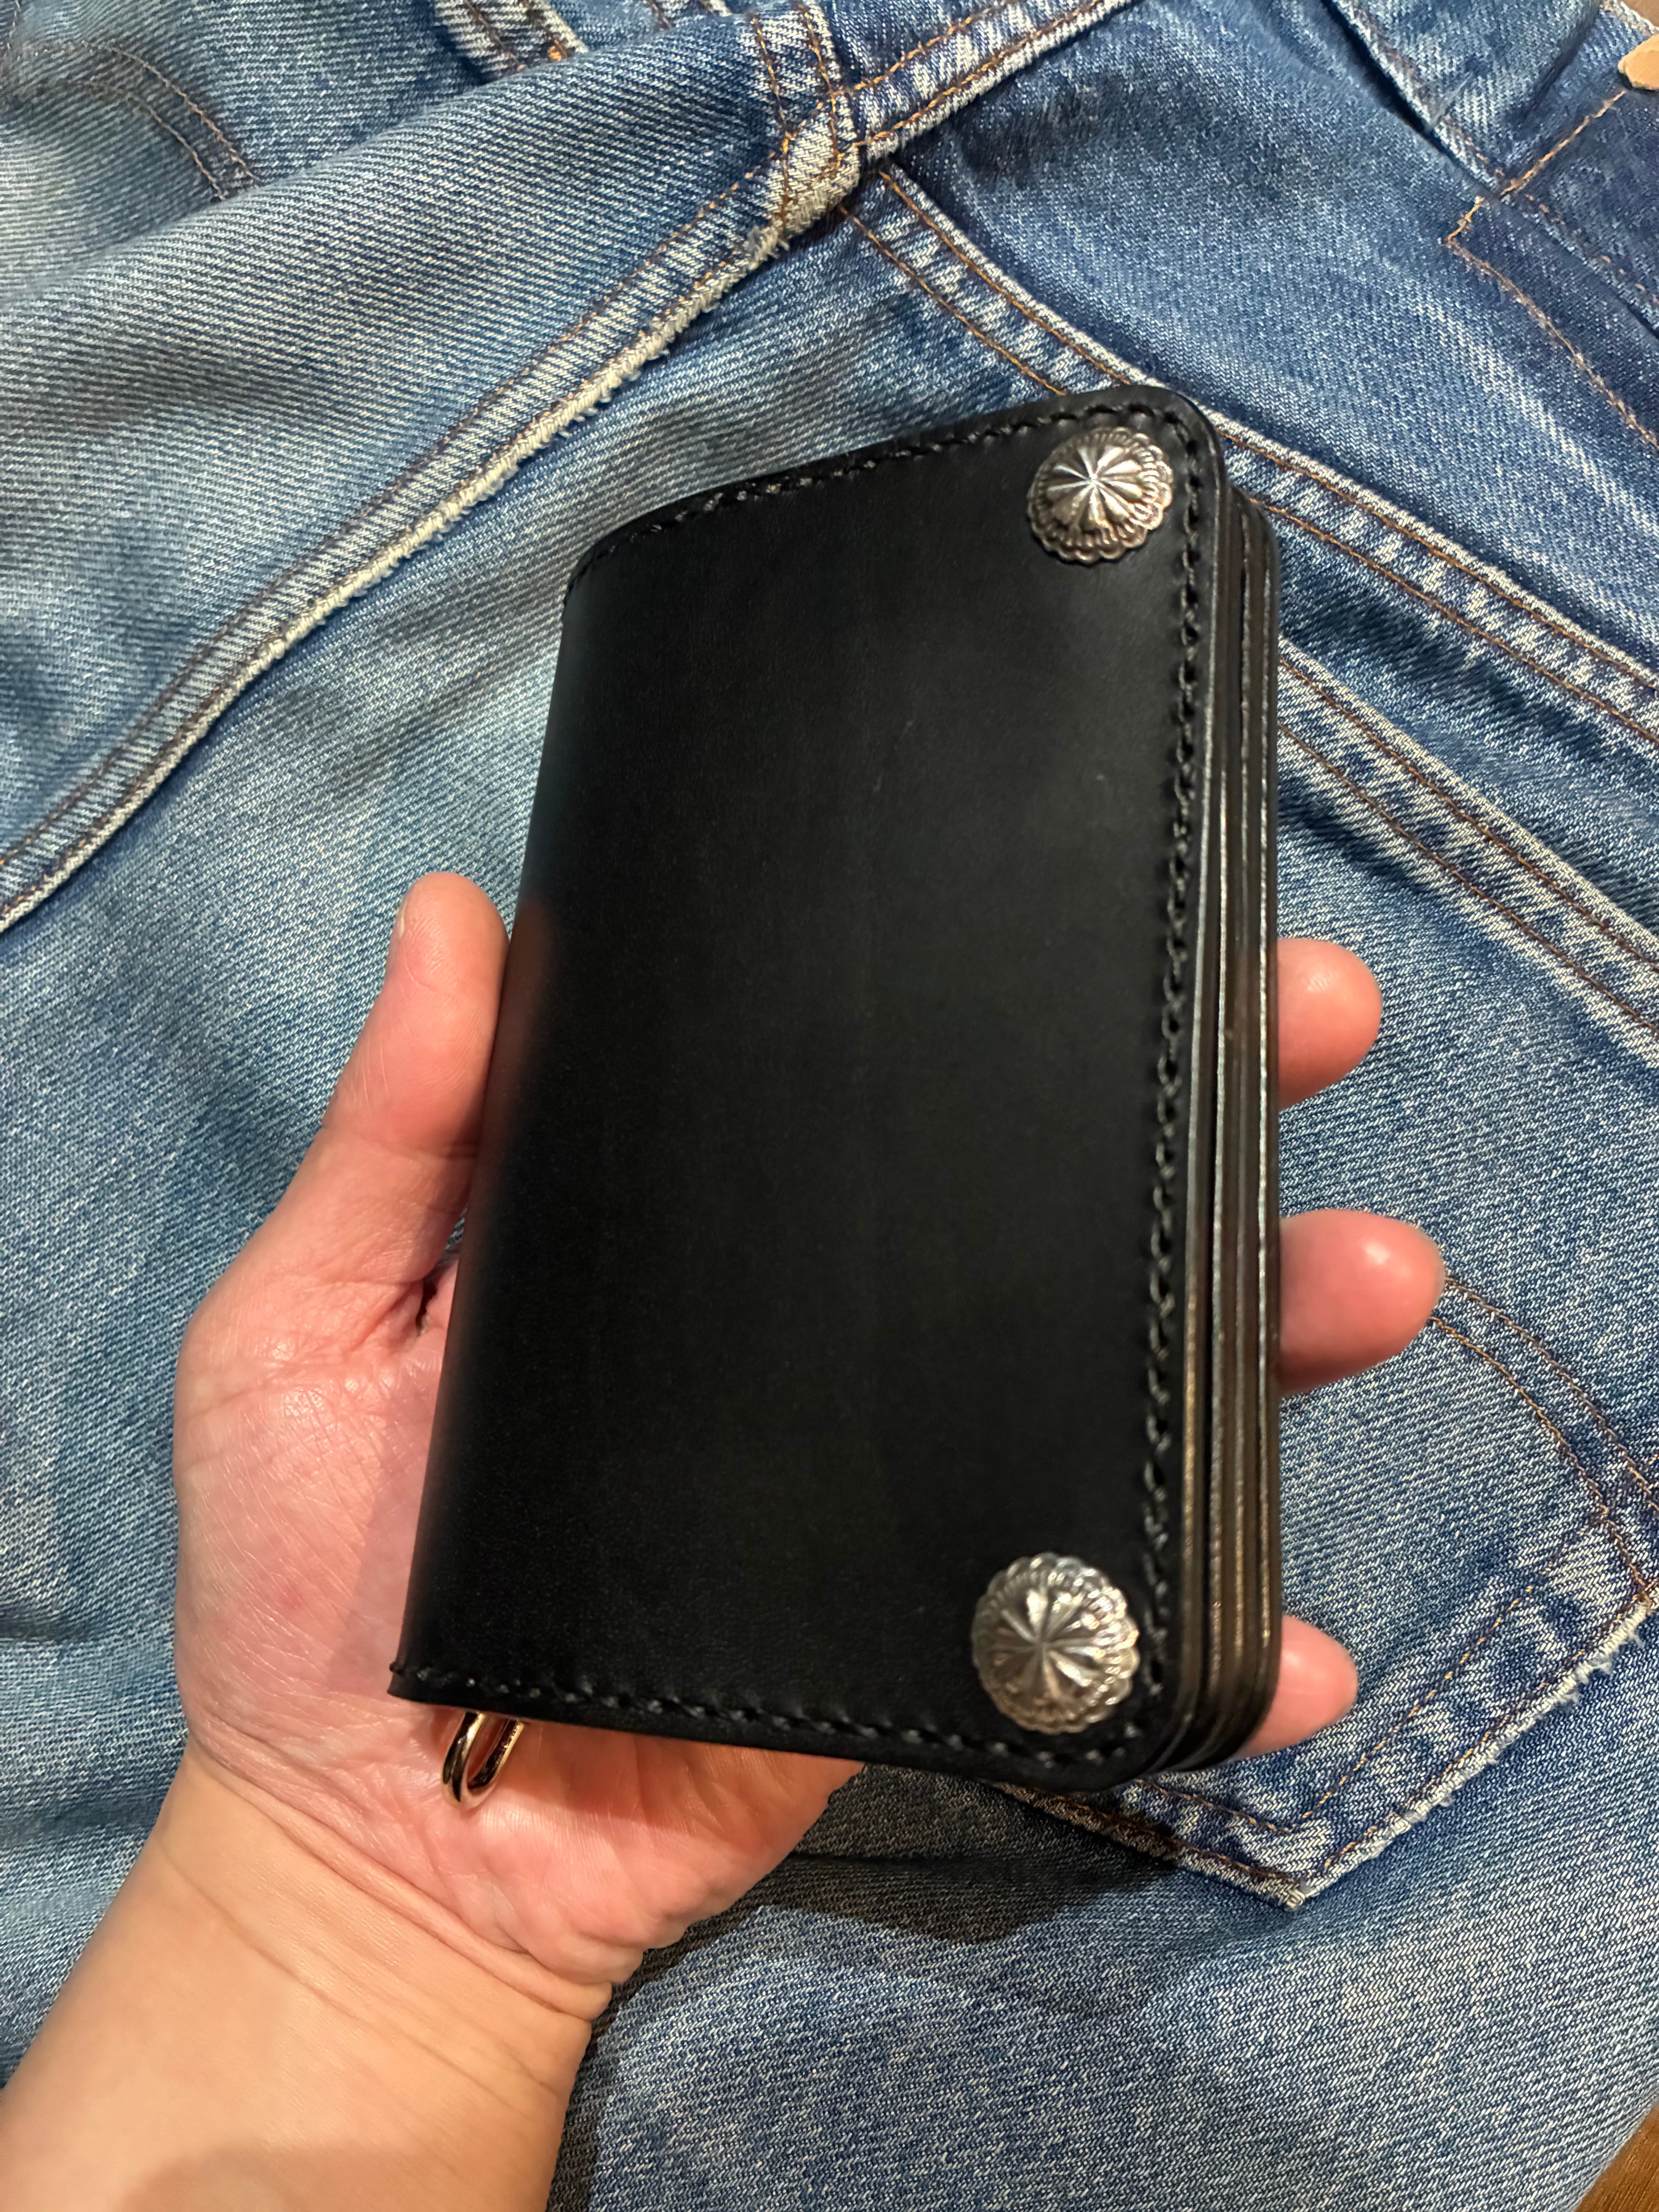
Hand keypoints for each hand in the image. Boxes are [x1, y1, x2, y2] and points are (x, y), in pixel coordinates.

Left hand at [170, 875, 1440, 1988]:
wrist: (379, 1857)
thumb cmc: (308, 1572)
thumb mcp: (305, 1320)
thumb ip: (394, 1136)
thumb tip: (452, 910)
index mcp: (701, 1230)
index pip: (873, 1076)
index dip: (989, 979)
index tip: (1105, 885)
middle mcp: (823, 1338)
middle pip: (1039, 1204)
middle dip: (1194, 1106)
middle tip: (1310, 1017)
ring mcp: (892, 1487)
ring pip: (1110, 1384)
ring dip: (1257, 1329)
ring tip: (1364, 1273)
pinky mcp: (925, 1644)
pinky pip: (1095, 1629)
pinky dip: (1212, 1639)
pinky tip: (1298, 1638)